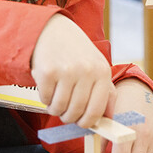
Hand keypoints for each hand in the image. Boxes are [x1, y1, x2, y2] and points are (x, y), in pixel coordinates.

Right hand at [31, 14, 114, 128]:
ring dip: (55, 109)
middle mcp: (87, 71)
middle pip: (76, 113)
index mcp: (102, 72)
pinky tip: (48, 87)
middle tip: (64, 111)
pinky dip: (44, 98)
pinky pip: (45, 99)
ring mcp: (67, 71)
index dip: (87, 123)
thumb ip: (105, 92)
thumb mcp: (96, 66)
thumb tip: (108, 120)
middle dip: (68, 117)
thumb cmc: (75, 52)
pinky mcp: (48, 71)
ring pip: (59, 108)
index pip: (96, 111)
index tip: (81, 123)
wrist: (51, 29)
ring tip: (55, 98)